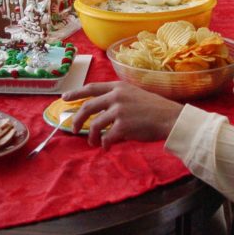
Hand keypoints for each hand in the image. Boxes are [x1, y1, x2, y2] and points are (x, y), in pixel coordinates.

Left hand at [62, 82, 182, 149]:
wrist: (169, 118)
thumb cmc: (153, 108)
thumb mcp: (133, 95)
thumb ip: (117, 99)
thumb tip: (100, 113)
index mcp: (118, 86)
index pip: (91, 88)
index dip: (76, 92)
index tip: (64, 97)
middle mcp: (116, 96)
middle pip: (88, 107)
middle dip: (77, 119)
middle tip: (73, 129)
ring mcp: (119, 110)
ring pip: (95, 124)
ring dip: (90, 136)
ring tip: (92, 143)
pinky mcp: (123, 125)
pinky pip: (106, 137)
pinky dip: (104, 144)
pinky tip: (106, 147)